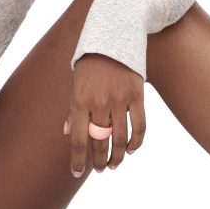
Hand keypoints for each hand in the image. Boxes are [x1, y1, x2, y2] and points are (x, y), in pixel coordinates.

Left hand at [64, 53, 145, 176]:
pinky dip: (137, 142)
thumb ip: (73, 110)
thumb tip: (69, 133)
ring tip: (114, 165)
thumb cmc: (90, 62)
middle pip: (100, 143)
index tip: (76, 172)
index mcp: (79, 101)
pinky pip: (140, 126)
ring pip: (120, 139)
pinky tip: (132, 150)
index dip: (77, 160)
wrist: (113, 35)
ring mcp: (119, 100)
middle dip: (98, 161)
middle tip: (99, 170)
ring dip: (118, 157)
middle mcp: (99, 103)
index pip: (78, 140)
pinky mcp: (137, 96)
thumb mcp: (76, 83)